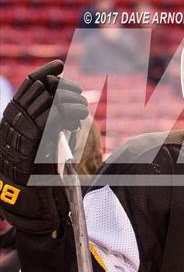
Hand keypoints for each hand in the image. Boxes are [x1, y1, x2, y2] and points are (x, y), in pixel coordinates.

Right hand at [0, 60, 88, 233]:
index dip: (45, 72)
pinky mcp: (32, 141)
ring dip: (70, 101)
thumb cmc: (35, 180)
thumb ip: (48, 127)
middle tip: (80, 94)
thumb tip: (67, 111)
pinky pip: (52, 116)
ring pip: (48, 100)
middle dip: (63, 86)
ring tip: (82, 110)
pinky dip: (68, 114)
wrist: (26, 207)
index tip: (60, 64)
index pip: (27, 85)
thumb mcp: (41, 147)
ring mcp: (21, 130)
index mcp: (13, 120)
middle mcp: (13, 121)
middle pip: (40, 87)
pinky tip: (79, 119)